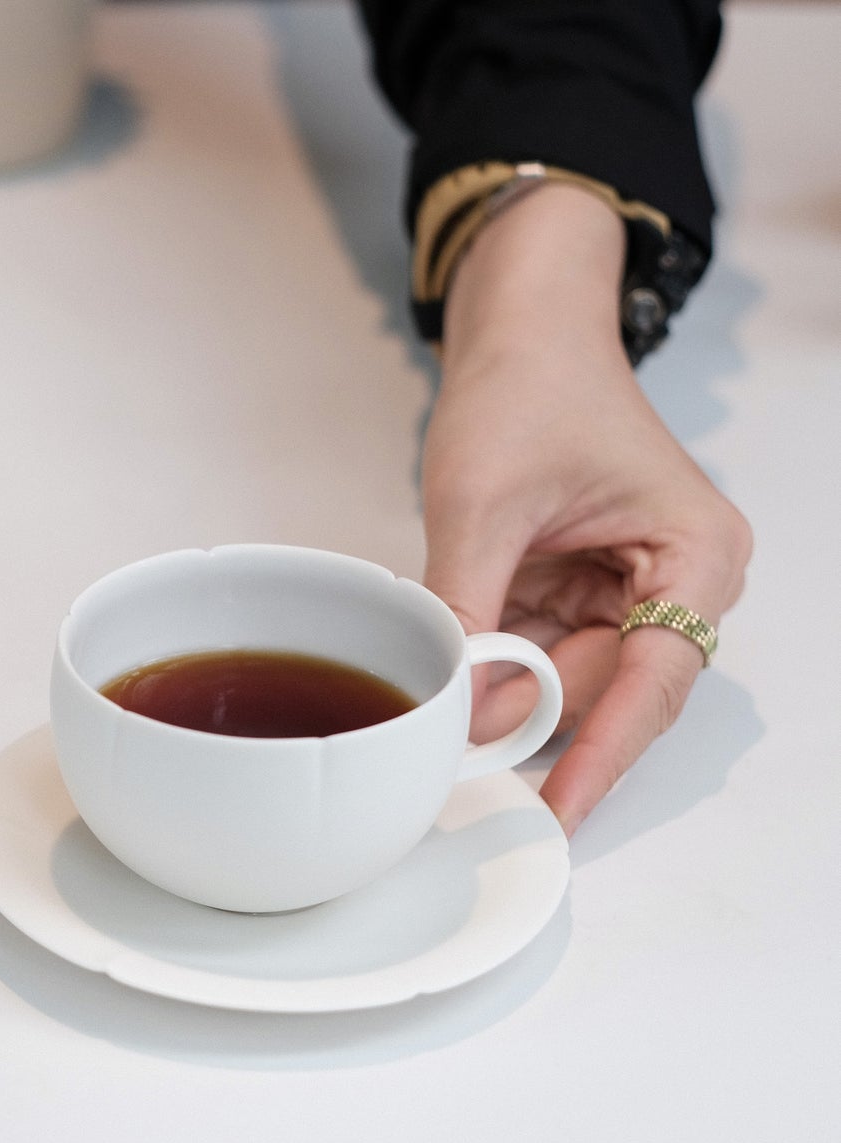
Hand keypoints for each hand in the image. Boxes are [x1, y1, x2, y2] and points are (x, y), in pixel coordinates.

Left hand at [421, 186, 750, 835]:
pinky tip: (452, 693)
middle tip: (466, 777)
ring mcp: (628, 594)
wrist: (520, 336)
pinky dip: (496, 672)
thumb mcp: (482, 503)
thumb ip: (469, 608)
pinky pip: (540, 655)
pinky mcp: (579, 595)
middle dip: (539, 729)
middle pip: (612, 691)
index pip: (654, 679)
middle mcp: (679, 584)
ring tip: (447, 739)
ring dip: (510, 703)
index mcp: (696, 555)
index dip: (603, 750)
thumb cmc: (527, 389)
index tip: (561, 806)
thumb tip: (457, 707)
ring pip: (570, 683)